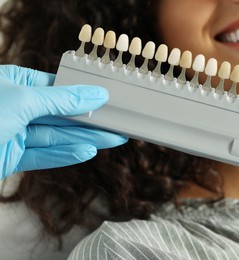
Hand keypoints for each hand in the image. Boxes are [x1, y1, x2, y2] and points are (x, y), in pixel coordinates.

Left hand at [0, 65, 127, 178]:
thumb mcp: (23, 100)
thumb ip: (62, 99)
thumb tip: (96, 94)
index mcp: (14, 83)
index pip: (58, 87)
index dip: (85, 94)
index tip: (109, 99)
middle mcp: (16, 107)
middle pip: (61, 114)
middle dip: (90, 120)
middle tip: (118, 123)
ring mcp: (15, 133)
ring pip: (57, 136)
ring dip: (86, 139)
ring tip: (115, 139)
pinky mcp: (12, 158)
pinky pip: (44, 156)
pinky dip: (66, 155)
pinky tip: (88, 151)